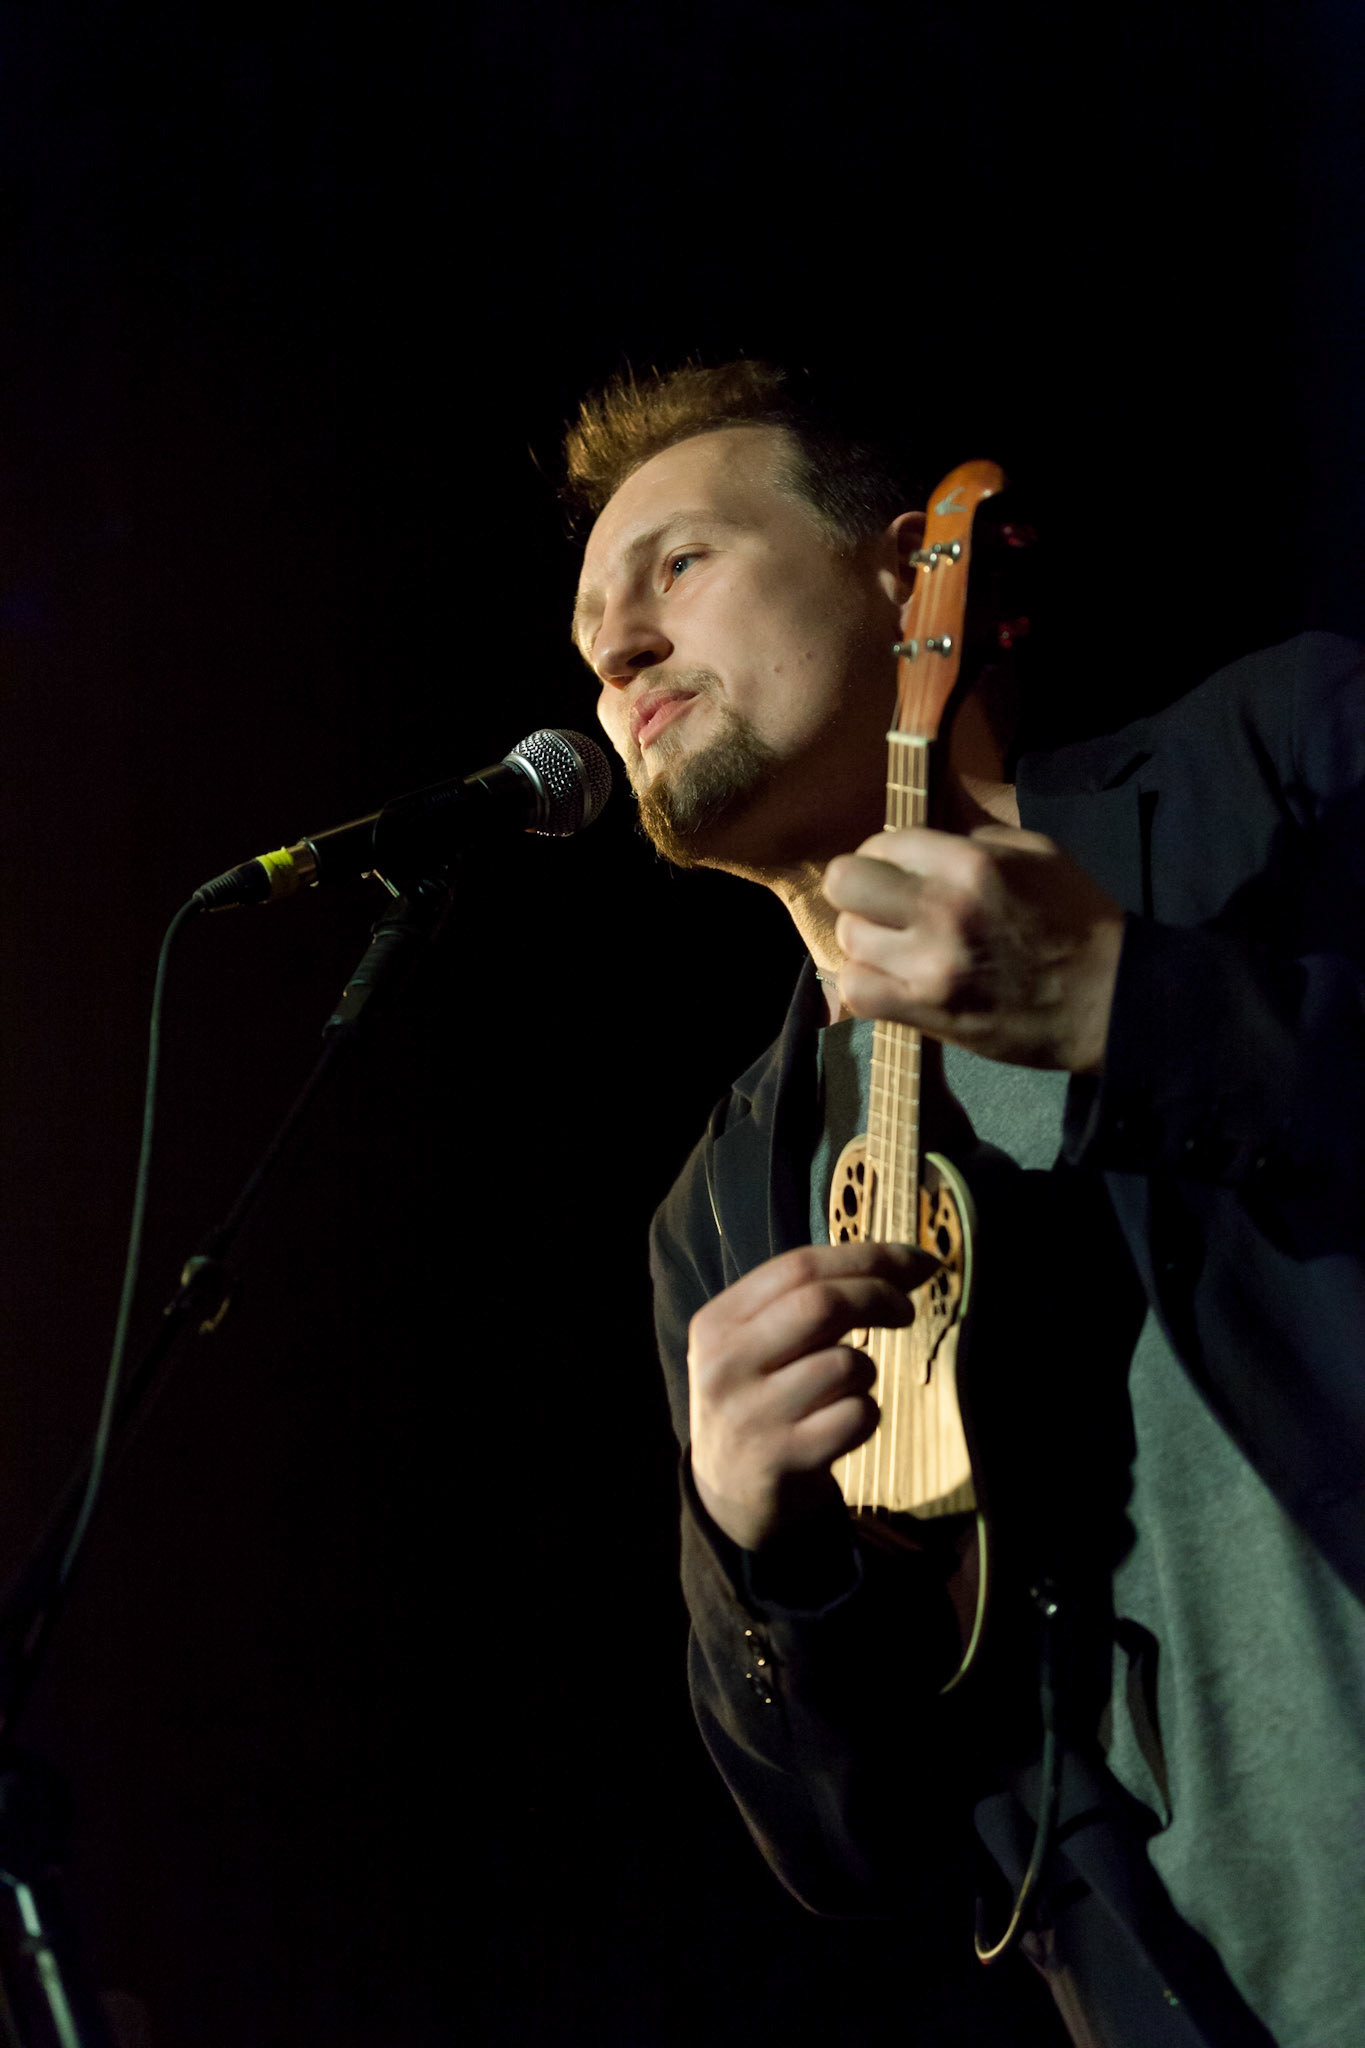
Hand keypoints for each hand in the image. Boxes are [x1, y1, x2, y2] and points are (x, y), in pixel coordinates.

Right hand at [688, 1240, 933, 1550]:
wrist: (727, 1494)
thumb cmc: (763, 1399)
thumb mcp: (758, 1343)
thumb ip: (810, 1299)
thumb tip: (910, 1261)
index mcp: (717, 1322)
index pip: (798, 1266)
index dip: (867, 1257)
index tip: (916, 1261)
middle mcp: (725, 1365)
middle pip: (822, 1304)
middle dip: (879, 1297)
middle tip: (905, 1311)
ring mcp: (750, 1415)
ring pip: (845, 1363)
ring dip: (866, 1370)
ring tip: (847, 1386)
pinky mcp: (781, 1460)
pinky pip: (856, 1416)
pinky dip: (866, 1414)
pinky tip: (843, 1424)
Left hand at [823, 825, 1124, 1073]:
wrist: (1109, 1000)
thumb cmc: (1076, 920)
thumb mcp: (1036, 852)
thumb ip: (973, 833)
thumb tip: (923, 822)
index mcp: (971, 863)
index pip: (881, 842)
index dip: (884, 855)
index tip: (898, 872)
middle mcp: (943, 910)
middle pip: (845, 883)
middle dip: (859, 889)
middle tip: (882, 905)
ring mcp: (930, 966)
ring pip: (848, 939)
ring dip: (866, 941)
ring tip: (896, 947)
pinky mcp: (929, 1013)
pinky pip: (855, 992)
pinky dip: (864, 986)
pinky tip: (889, 981)